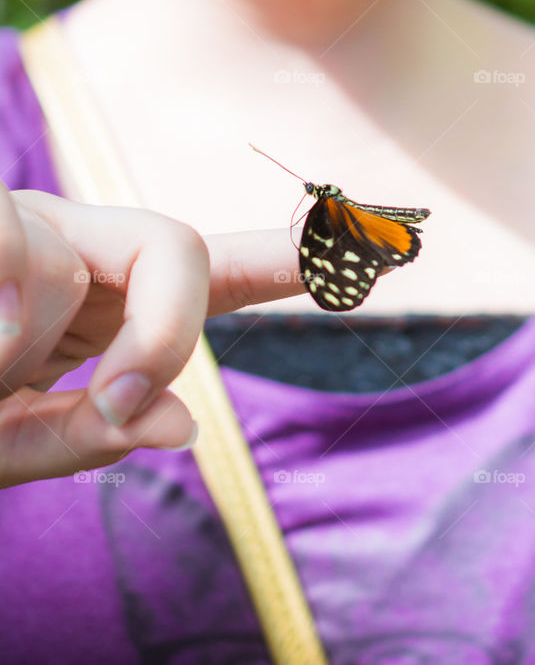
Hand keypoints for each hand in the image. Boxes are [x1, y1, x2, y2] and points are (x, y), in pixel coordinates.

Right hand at [0, 183, 313, 487]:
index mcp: (95, 297)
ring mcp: (29, 219)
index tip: (369, 248)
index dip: (280, 257)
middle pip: (176, 248)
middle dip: (162, 334)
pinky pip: (12, 250)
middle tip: (110, 403)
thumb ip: (82, 439)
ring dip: (13, 348)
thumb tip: (184, 428)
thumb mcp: (7, 445)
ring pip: (65, 269)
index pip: (207, 271)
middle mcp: (73, 244)